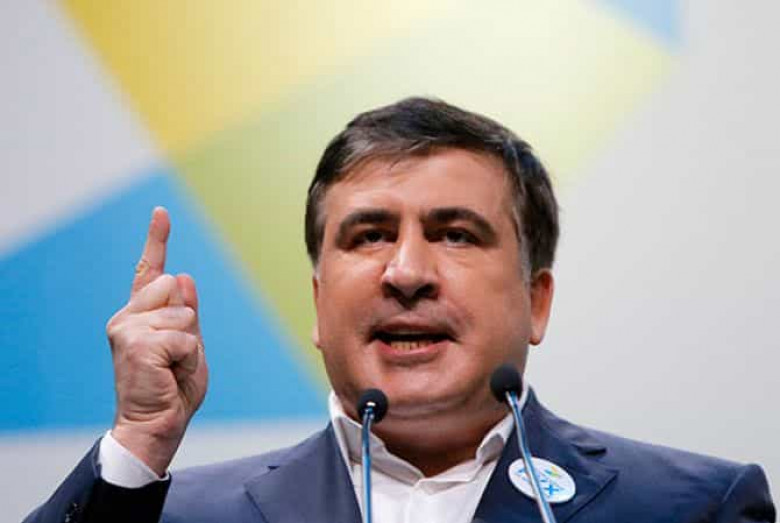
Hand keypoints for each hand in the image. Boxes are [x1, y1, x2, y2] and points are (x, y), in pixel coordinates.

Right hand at [106, 207, 207, 474]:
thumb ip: (187, 314)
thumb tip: (185, 275)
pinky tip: (170, 373)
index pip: (151, 270)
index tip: (162, 212)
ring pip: (183, 312)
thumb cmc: (172, 389)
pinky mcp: (135, 342)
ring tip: (172, 368)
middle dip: (189, 321)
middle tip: (175, 356)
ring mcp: (127, 328)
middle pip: (176, 285)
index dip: (157, 239)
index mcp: (141, 315)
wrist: (156, 424)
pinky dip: (188, 357)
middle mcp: (128, 316)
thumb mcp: (189, 345)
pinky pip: (184, 336)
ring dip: (189, 344)